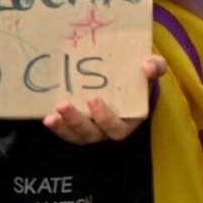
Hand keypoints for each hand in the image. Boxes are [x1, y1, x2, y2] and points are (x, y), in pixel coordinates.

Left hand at [44, 55, 167, 144]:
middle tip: (63, 105)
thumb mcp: (152, 68)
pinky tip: (46, 116)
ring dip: (63, 128)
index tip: (93, 100)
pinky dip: (57, 127)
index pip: (117, 128)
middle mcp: (109, 129)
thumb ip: (155, 66)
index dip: (105, 118)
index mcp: (129, 119)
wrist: (130, 76)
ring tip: (50, 117)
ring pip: (77, 136)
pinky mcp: (79, 125)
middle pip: (93, 135)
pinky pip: (67, 132)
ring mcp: (93, 129)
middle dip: (76, 122)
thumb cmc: (141, 75)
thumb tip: (147, 65)